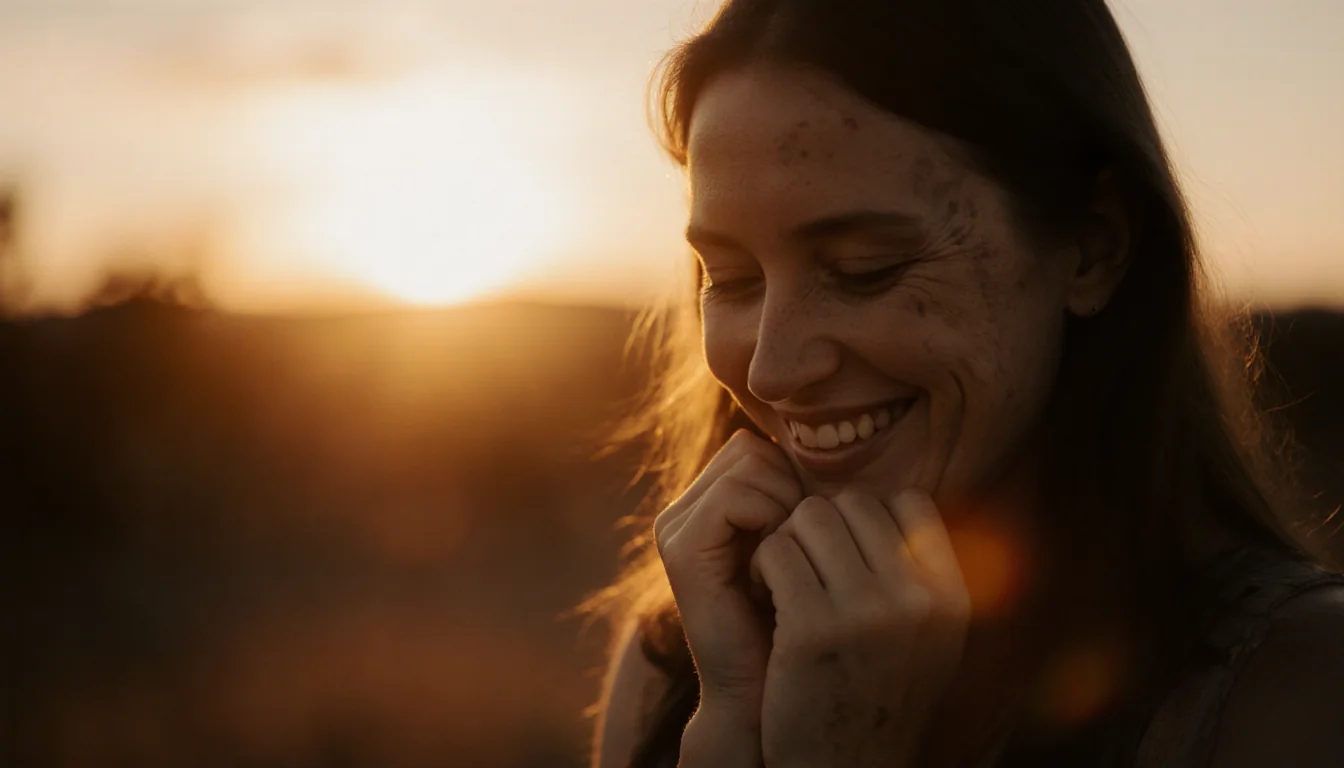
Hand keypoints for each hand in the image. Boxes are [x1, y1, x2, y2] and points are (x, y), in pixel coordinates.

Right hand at [653, 429, 802, 722]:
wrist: (771, 692)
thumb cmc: (802, 623)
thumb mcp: (807, 549)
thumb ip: (802, 499)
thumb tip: (838, 441)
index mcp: (708, 504)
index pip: (757, 448)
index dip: (795, 480)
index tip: (810, 537)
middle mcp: (684, 509)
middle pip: (751, 448)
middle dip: (790, 488)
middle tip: (799, 548)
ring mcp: (677, 526)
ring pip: (746, 463)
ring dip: (784, 505)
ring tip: (788, 559)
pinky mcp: (680, 547)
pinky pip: (734, 495)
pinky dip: (768, 519)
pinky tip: (774, 564)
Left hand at [749, 489, 970, 767]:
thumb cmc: (873, 693)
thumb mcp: (927, 636)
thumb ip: (920, 573)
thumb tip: (899, 498)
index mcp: (951, 596)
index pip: (910, 502)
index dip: (867, 518)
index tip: (845, 555)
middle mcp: (917, 599)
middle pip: (852, 503)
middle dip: (820, 528)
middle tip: (806, 570)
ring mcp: (866, 612)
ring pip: (809, 518)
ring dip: (787, 543)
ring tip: (785, 584)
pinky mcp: (812, 628)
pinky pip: (776, 552)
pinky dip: (762, 568)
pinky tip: (767, 601)